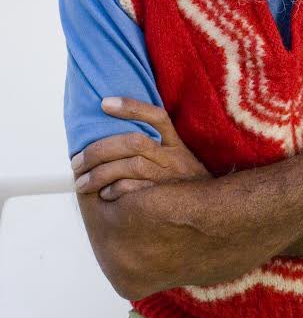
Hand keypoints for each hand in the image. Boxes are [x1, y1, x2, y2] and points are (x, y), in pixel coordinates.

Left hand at [71, 97, 210, 200]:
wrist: (210, 214)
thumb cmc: (185, 184)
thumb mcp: (179, 159)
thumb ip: (157, 145)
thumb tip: (117, 137)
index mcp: (176, 144)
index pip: (156, 117)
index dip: (131, 107)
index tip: (104, 103)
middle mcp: (173, 157)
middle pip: (134, 142)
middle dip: (100, 149)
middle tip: (76, 161)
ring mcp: (169, 178)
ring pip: (131, 166)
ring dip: (101, 173)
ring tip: (82, 182)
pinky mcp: (164, 199)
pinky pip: (134, 191)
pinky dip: (115, 190)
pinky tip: (104, 194)